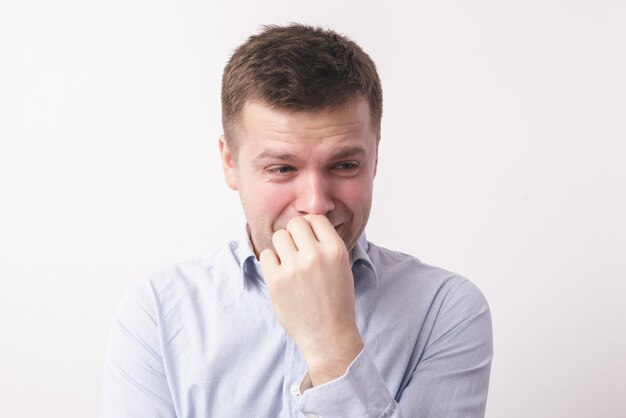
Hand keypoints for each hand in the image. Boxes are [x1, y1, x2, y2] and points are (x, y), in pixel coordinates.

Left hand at [259, 214, 362, 386]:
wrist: (329, 335)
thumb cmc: (336, 302)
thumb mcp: (342, 267)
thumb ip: (325, 244)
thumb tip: (305, 222)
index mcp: (335, 250)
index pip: (315, 219)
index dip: (310, 227)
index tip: (308, 239)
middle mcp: (315, 256)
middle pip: (295, 224)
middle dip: (295, 235)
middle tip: (297, 251)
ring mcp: (294, 268)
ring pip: (279, 236)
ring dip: (282, 247)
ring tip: (289, 264)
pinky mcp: (276, 281)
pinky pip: (266, 255)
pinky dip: (271, 263)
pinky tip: (281, 275)